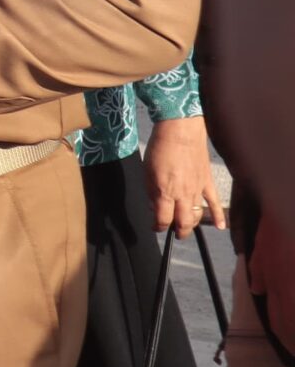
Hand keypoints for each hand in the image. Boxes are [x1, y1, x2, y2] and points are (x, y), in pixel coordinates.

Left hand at [144, 114, 223, 237]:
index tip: (155, 227)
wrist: (180, 131)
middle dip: (178, 231)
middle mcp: (182, 195)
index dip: (158, 226)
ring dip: (192, 224)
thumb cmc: (160, 148)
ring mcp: (197, 190)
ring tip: (187, 229)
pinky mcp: (207, 182)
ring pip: (196, 215)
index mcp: (165, 192)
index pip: (163, 218)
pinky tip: (220, 227)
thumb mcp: (146, 170)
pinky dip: (218, 216)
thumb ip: (151, 190)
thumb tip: (154, 204)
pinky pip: (214, 203)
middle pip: (183, 222)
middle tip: (175, 234)